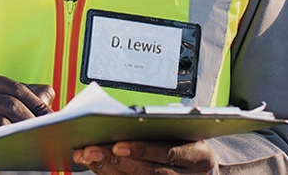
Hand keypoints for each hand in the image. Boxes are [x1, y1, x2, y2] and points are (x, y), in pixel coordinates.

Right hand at [0, 63, 53, 147]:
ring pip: (1, 122)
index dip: (37, 103)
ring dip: (25, 133)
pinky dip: (10, 143)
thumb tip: (48, 95)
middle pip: (9, 104)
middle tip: (52, 132)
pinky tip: (22, 147)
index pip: (14, 87)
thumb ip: (24, 94)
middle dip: (34, 119)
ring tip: (40, 140)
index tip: (54, 118)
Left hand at [73, 140, 216, 173]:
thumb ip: (160, 128)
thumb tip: (123, 118)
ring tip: (88, 157)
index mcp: (199, 156)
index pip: (167, 153)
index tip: (117, 145)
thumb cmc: (191, 148)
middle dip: (116, 160)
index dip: (141, 150)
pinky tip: (97, 165)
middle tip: (90, 150)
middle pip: (149, 172)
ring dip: (108, 169)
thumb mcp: (186, 135)